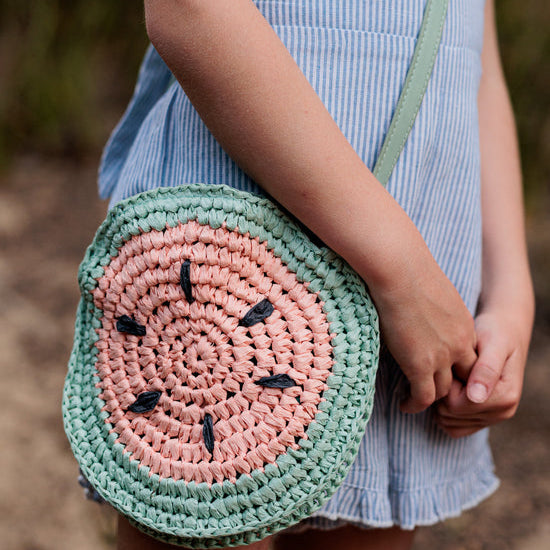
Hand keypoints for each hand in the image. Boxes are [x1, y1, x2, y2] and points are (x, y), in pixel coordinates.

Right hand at [370, 260, 477, 414]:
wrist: (401, 271)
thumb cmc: (409, 273)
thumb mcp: (434, 294)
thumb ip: (434, 311)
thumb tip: (418, 311)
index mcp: (465, 326)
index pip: (467, 358)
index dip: (454, 368)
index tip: (438, 370)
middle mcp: (459, 344)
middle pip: (462, 379)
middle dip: (449, 388)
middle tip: (430, 390)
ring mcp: (441, 357)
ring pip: (443, 391)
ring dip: (430, 399)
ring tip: (414, 400)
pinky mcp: (420, 365)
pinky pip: (422, 397)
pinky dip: (414, 405)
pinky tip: (404, 404)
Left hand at [435, 309, 531, 437]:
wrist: (503, 333)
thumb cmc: (495, 333)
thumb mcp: (492, 344)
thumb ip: (486, 369)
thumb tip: (476, 396)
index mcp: (505, 397)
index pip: (456, 404)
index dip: (447, 384)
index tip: (454, 363)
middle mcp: (502, 412)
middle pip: (449, 413)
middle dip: (443, 391)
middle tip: (452, 367)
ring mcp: (492, 418)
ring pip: (447, 421)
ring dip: (442, 400)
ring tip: (453, 376)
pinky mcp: (482, 419)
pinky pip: (452, 427)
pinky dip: (444, 410)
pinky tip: (450, 388)